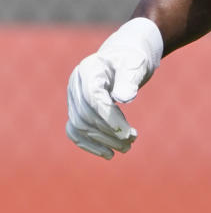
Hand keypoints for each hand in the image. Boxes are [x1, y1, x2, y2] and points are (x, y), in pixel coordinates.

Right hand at [66, 18, 163, 158]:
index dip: (109, 118)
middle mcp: (76, 84)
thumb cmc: (132, 60)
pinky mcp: (76, 109)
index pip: (93, 98)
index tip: (128, 133)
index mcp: (88, 70)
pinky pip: (75, 131)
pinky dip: (89, 144)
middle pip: (86, 115)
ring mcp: (73, 97)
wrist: (124, 58)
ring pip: (80, 126)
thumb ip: (129, 79)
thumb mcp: (135, 65)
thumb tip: (124, 97)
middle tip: (132, 141)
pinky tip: (108, 154)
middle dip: (109, 132)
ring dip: (103, 141)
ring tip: (127, 148)